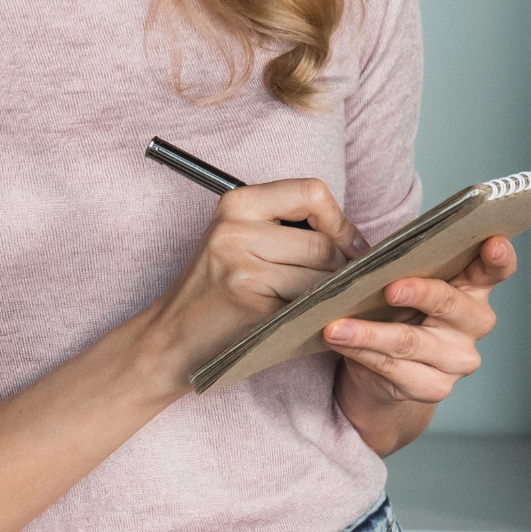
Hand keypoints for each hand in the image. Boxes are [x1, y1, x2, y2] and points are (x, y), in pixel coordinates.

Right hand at [141, 178, 355, 382]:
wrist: (171, 338)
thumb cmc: (216, 292)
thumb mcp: (240, 241)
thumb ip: (289, 229)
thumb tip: (359, 241)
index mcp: (237, 203)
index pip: (312, 193)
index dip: (341, 222)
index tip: (350, 248)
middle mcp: (235, 228)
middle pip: (323, 241)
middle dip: (344, 268)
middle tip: (346, 286)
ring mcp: (241, 266)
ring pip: (321, 275)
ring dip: (336, 295)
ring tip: (330, 304)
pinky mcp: (251, 302)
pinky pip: (309, 304)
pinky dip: (322, 314)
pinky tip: (316, 321)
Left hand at [326, 236, 515, 413]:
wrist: (385, 369)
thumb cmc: (396, 310)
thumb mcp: (402, 281)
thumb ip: (403, 266)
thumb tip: (367, 257)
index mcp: (472, 287)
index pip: (494, 269)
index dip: (498, 257)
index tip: (493, 242)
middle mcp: (474, 323)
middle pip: (451, 304)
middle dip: (420, 293)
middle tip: (390, 288)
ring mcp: (459, 359)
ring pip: (412, 342)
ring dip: (369, 333)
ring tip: (337, 327)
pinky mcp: (436, 387)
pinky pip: (394, 368)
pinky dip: (362, 353)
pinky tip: (341, 344)